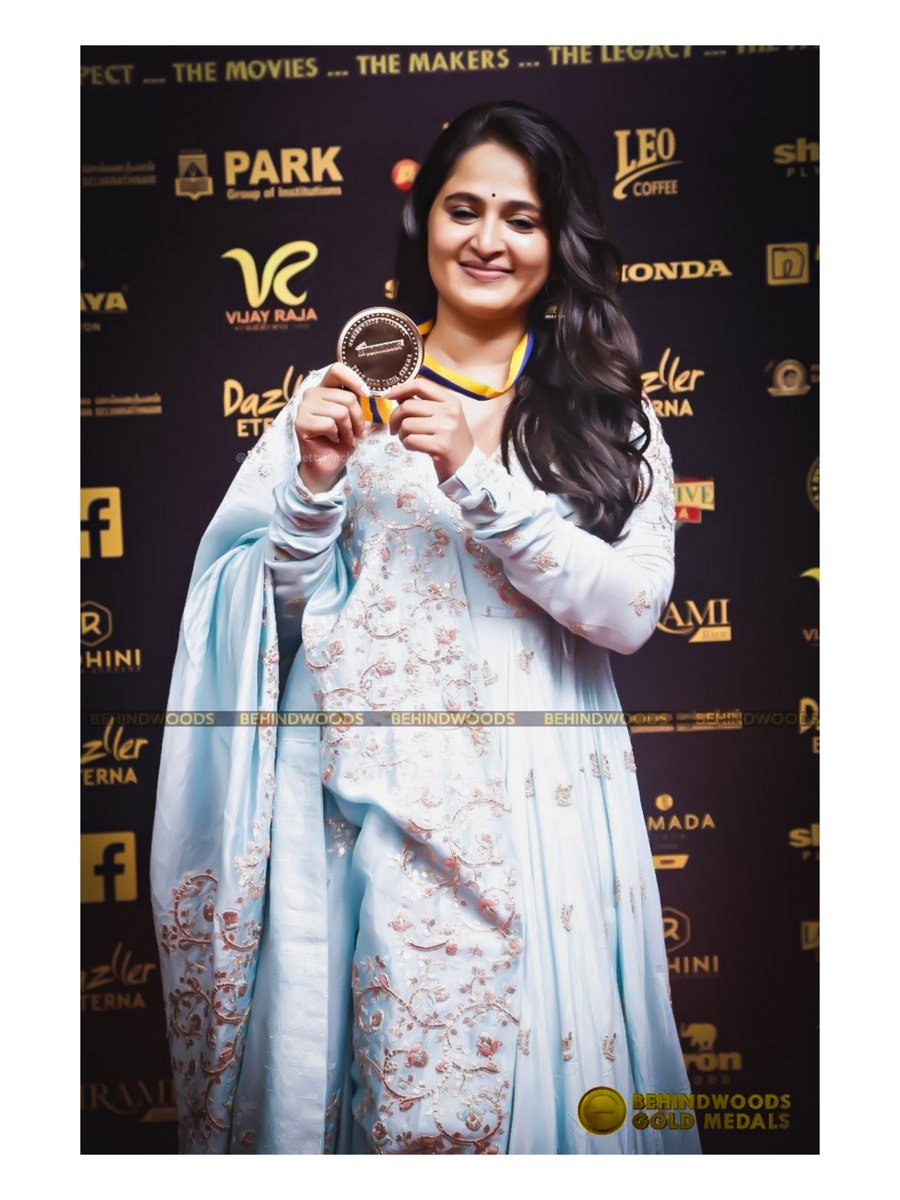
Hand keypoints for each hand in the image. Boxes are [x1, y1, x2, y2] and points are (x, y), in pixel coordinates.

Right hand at [294, 362, 366, 490]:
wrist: (329, 464)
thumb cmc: (343, 440)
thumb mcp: (355, 418)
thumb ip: (359, 403)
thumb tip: (371, 395)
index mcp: (325, 388)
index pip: (337, 369)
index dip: (354, 380)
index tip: (365, 396)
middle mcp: (312, 393)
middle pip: (347, 397)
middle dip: (358, 419)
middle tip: (357, 433)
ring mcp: (303, 407)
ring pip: (340, 412)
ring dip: (349, 430)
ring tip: (346, 438)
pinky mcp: (300, 423)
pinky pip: (329, 424)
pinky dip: (337, 436)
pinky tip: (333, 440)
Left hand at [385, 374, 475, 484]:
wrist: (466, 464)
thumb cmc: (449, 439)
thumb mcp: (442, 417)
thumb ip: (423, 404)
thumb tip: (397, 395)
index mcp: (450, 401)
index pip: (420, 385)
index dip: (401, 389)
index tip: (388, 396)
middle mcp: (450, 412)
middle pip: (408, 406)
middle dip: (395, 418)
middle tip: (394, 429)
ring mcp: (446, 428)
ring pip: (406, 424)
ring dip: (402, 434)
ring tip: (409, 440)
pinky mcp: (440, 445)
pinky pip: (410, 440)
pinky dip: (407, 445)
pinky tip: (415, 448)